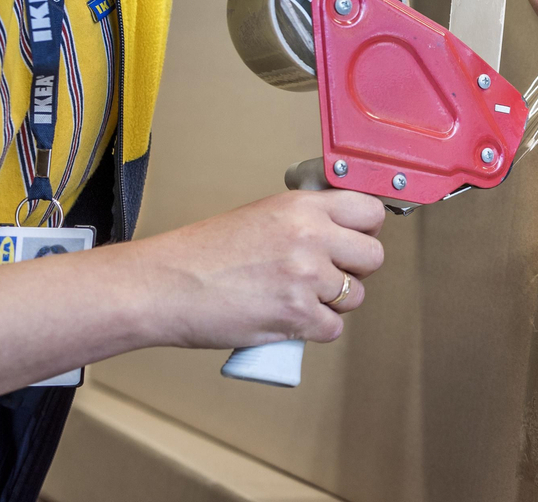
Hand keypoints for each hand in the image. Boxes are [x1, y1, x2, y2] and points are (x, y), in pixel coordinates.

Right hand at [136, 190, 385, 349]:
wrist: (163, 286)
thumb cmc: (202, 253)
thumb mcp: (262, 215)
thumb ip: (305, 220)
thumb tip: (340, 232)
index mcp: (304, 207)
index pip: (371, 211)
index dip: (366, 230)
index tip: (356, 239)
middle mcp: (312, 237)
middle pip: (373, 257)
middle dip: (355, 270)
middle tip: (329, 275)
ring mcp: (306, 278)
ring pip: (355, 295)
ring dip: (334, 303)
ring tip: (300, 298)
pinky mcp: (296, 315)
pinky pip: (333, 328)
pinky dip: (315, 330)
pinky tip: (290, 320)